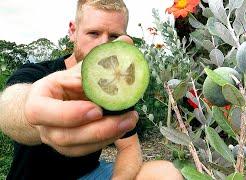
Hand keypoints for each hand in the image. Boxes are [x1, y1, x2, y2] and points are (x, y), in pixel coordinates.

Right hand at [24, 35, 137, 156]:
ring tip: (130, 121)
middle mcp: (43, 125)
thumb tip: (126, 41)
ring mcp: (55, 139)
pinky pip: (86, 151)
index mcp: (38, 101)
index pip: (43, 111)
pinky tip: (122, 130)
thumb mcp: (76, 71)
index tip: (97, 108)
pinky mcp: (69, 148)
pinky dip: (105, 141)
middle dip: (98, 129)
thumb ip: (97, 60)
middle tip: (126, 118)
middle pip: (65, 135)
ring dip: (107, 136)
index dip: (70, 113)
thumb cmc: (64, 85)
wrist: (53, 104)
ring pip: (77, 147)